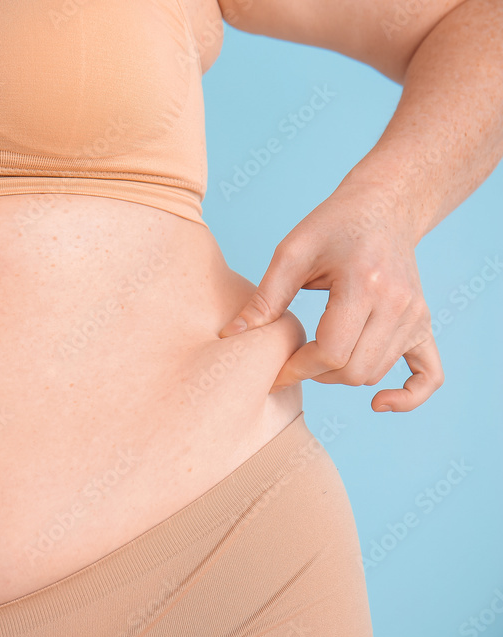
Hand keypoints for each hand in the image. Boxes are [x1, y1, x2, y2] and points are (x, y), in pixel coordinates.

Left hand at [219, 190, 443, 411]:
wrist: (383, 207)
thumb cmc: (332, 225)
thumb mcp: (291, 252)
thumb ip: (264, 298)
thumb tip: (231, 336)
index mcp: (364, 285)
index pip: (331, 352)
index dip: (297, 369)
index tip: (274, 371)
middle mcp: (398, 304)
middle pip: (354, 370)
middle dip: (315, 375)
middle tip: (292, 361)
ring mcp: (416, 316)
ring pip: (374, 373)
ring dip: (341, 376)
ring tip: (315, 357)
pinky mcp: (424, 322)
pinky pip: (430, 374)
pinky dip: (408, 397)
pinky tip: (379, 404)